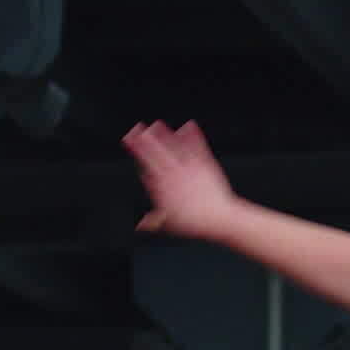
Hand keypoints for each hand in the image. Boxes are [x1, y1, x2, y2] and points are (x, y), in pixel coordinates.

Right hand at [123, 120, 238, 236]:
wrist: (219, 219)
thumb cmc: (194, 224)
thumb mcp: (169, 225)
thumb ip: (153, 221)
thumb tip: (141, 224)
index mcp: (162, 188)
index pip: (146, 166)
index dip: (137, 152)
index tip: (130, 141)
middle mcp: (174, 176)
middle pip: (156, 154)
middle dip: (145, 140)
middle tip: (136, 129)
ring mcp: (190, 169)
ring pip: (174, 148)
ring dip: (164, 135)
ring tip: (156, 125)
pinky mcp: (205, 165)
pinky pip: (197, 147)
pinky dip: (193, 136)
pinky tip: (189, 126)